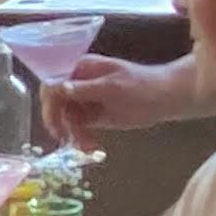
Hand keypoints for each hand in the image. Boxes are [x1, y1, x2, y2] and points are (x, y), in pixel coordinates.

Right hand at [47, 51, 194, 143]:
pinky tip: (90, 147)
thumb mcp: (113, 88)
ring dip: (72, 133)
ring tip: (87, 147)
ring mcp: (84, 99)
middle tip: (64, 138)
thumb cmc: (142, 86)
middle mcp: (78, 82)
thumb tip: (59, 88)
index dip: (49, 102)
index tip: (54, 122)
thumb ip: (85, 89)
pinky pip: (77, 127)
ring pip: (65, 118)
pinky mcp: (92, 115)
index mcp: (80, 68)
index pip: (53, 82)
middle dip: (59, 121)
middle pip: (55, 102)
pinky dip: (81, 138)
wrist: (166, 99)